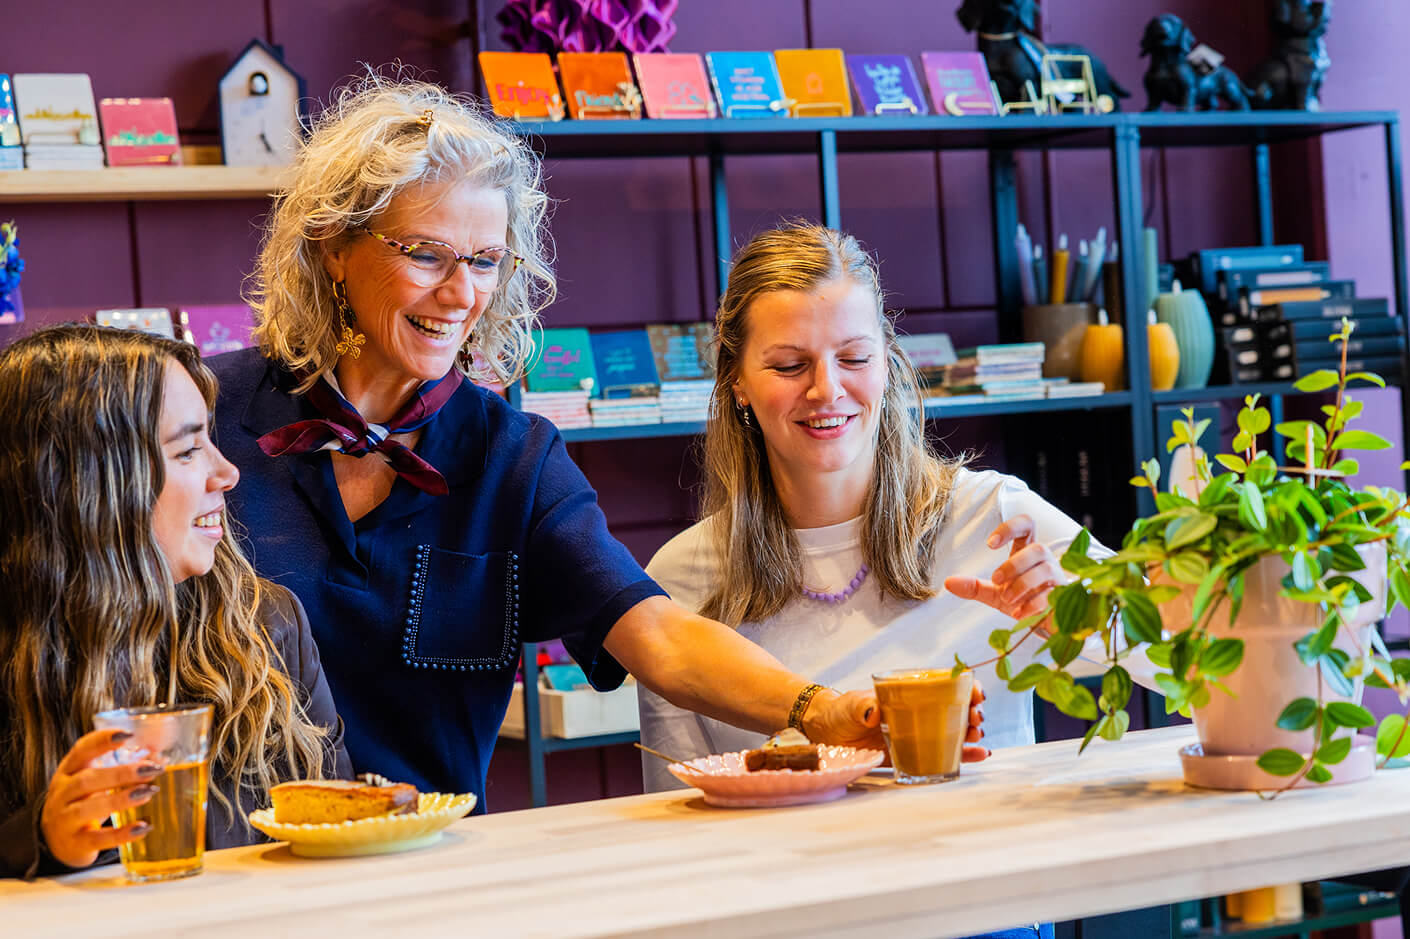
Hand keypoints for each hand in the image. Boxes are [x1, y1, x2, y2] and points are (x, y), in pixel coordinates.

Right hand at [40, 729, 160, 869]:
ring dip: (120, 799)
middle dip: (120, 774)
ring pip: (87, 809)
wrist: (56, 842)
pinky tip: (143, 827)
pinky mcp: (74, 844)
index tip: (127, 734)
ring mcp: (64, 821)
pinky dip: (121, 834)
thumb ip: (118, 770)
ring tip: (149, 792)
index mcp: (67, 773)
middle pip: (86, 781)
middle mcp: (61, 795)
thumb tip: (158, 759)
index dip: (101, 741)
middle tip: (151, 769)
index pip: (80, 752)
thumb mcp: (92, 783)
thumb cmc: (82, 803)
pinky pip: (97, 839)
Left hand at [802, 681, 989, 762]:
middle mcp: (918, 711)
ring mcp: (918, 732)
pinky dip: (963, 755)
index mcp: (908, 692)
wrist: (828, 733)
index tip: (976, 694)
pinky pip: (943, 754)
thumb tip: (873, 712)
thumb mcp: (851, 705)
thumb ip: (862, 707)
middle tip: (976, 720)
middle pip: (955, 708)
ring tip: (978, 738)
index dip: (965, 687)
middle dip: (971, 712)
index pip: (944, 684)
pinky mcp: (914, 753)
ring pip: (954, 731)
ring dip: (970, 733)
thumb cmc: (842, 711)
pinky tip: (978, 755)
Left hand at [944, 514, 1066, 622]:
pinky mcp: (1065, 598)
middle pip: (1037, 548)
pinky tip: (1019, 614)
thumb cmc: (1022, 601)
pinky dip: (1034, 604)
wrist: (1046, 625)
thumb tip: (948, 582)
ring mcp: (1058, 579)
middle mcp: (1045, 562)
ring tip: (1007, 599)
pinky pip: (1053, 595)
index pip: (1026, 525)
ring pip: (1046, 569)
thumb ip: (974, 587)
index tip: (990, 544)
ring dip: (1023, 584)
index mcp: (1027, 553)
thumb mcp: (995, 594)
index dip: (1010, 528)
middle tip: (996, 580)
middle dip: (1014, 564)